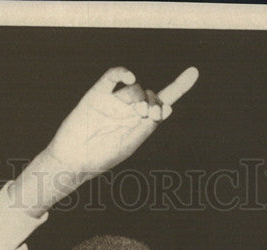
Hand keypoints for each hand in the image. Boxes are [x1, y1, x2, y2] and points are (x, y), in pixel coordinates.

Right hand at [47, 66, 198, 182]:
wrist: (73, 160)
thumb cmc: (101, 157)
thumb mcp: (129, 144)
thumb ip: (147, 127)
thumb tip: (168, 108)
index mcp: (139, 124)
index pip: (163, 103)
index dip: (178, 87)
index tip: (194, 73)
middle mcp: (129, 110)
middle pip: (151, 95)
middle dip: (155, 101)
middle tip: (149, 115)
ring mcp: (113, 101)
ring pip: (134, 87)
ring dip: (141, 95)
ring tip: (139, 111)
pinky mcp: (97, 94)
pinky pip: (112, 77)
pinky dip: (122, 73)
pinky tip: (130, 77)